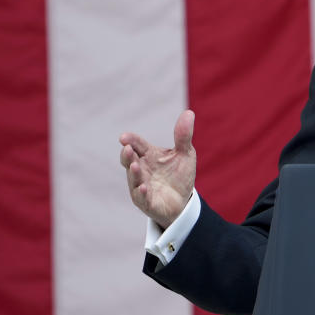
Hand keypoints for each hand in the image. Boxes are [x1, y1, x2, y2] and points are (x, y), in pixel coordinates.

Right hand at [119, 110, 196, 229]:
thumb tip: (189, 112)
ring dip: (134, 173)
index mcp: (148, 155)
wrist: (183, 200)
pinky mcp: (147, 202)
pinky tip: (143, 187)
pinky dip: (140, 192)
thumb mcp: (184, 153)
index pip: (137, 145)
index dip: (131, 140)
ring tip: (135, 165)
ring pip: (134, 179)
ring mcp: (141, 186)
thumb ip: (183, 135)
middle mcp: (141, 170)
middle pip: (130, 161)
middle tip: (127, 148)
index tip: (125, 137)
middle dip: (127, 155)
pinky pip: (141, 197)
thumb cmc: (179, 174)